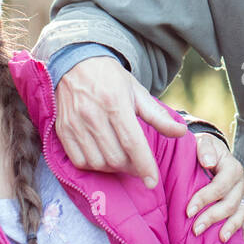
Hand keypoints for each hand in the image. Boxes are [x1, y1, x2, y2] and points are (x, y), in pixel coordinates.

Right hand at [53, 57, 186, 186]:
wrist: (75, 62)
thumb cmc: (110, 78)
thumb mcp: (137, 91)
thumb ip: (158, 116)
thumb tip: (181, 132)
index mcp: (115, 102)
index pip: (133, 143)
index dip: (144, 166)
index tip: (152, 181)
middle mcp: (93, 114)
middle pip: (116, 157)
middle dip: (132, 167)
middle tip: (139, 164)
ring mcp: (75, 123)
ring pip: (98, 163)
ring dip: (114, 168)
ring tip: (123, 160)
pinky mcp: (62, 130)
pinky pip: (79, 161)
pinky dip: (94, 166)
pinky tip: (103, 158)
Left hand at [186, 133, 243, 241]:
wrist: (209, 153)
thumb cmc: (202, 149)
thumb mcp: (203, 142)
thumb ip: (205, 148)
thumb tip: (208, 162)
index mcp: (232, 167)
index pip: (221, 185)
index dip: (205, 199)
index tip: (188, 210)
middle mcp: (240, 182)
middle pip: (231, 203)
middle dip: (212, 217)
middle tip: (195, 229)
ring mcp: (242, 195)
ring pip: (240, 214)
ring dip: (229, 227)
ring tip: (218, 239)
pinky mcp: (241, 205)